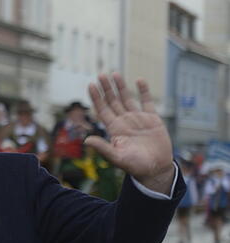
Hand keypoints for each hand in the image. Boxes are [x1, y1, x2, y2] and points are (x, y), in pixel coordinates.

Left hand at [85, 73, 174, 193]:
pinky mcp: (152, 119)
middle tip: (100, 75)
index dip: (96, 98)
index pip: (102, 110)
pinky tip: (139, 80)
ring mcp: (137, 119)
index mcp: (114, 129)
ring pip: (127, 99)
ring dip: (121, 87)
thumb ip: (103, 148)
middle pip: (112, 101)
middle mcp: (124, 121)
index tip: (91, 85)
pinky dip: (143, 91)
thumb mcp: (117, 158)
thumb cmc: (135, 166)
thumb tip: (87, 140)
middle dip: (106, 88)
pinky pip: (147, 102)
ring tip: (114, 73)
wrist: (156, 169)